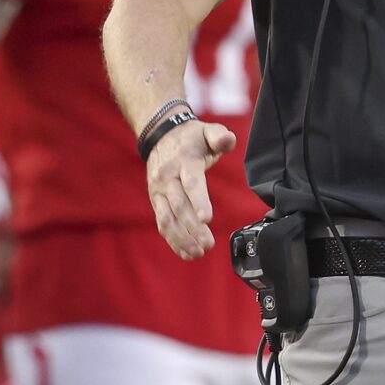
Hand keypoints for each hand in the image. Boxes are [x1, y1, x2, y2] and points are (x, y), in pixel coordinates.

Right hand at [145, 118, 235, 259]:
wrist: (160, 136)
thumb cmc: (191, 138)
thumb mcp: (206, 130)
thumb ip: (219, 135)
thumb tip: (228, 140)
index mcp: (183, 161)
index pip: (191, 183)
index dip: (199, 201)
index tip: (207, 219)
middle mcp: (167, 178)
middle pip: (180, 206)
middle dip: (193, 228)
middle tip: (208, 244)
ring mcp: (159, 191)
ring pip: (168, 219)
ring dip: (182, 239)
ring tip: (199, 253)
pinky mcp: (156, 202)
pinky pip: (163, 223)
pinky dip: (173, 241)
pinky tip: (187, 254)